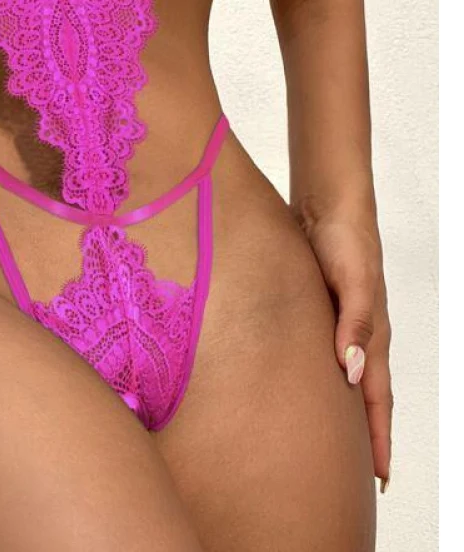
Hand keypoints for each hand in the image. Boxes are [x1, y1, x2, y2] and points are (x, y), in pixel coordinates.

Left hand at [296, 208, 392, 492]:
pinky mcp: (315, 308)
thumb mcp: (352, 279)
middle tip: (353, 475)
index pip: (377, 398)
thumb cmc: (345, 237)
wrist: (327, 201)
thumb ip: (353, 323)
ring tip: (328, 441)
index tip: (378, 478)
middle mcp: (356, 334)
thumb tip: (352, 373)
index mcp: (370, 334)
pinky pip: (321, 353)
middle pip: (363, 395)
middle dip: (362, 436)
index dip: (378, 438)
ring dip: (340, 409)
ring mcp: (337, 322)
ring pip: (341, 376)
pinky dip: (318, 377)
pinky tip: (301, 385)